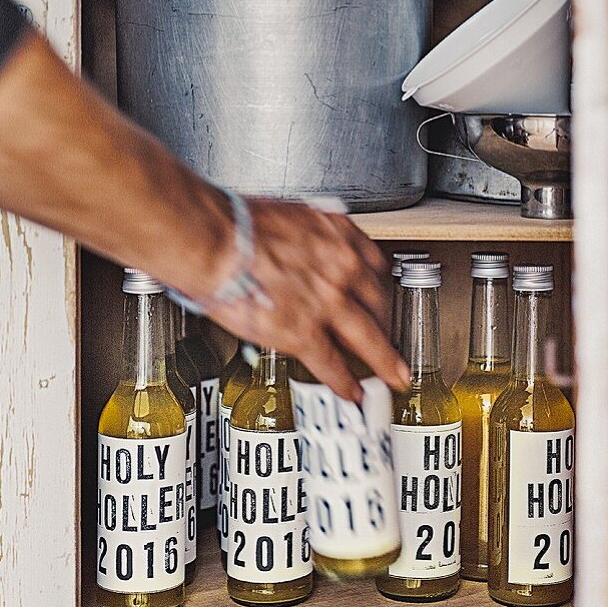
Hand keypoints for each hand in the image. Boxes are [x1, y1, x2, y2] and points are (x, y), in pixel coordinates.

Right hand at [189, 197, 410, 401]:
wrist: (215, 240)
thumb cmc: (237, 223)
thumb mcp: (289, 214)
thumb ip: (307, 235)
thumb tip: (302, 245)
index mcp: (336, 235)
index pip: (373, 264)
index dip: (378, 285)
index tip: (379, 294)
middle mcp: (341, 267)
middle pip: (379, 303)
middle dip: (387, 324)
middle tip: (390, 336)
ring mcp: (327, 303)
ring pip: (369, 338)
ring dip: (384, 361)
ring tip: (393, 376)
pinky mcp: (304, 333)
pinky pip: (333, 365)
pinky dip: (345, 383)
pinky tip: (351, 392)